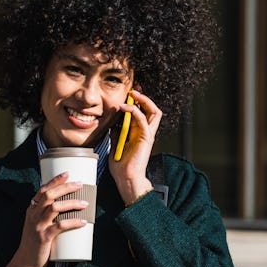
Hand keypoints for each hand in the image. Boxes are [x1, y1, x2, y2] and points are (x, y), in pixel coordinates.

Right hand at [11, 172, 87, 266]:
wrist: (25, 263)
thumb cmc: (35, 243)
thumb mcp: (37, 225)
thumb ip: (49, 216)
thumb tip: (70, 208)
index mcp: (31, 210)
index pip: (42, 190)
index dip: (55, 181)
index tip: (67, 174)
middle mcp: (33, 215)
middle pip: (49, 195)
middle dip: (65, 187)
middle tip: (80, 184)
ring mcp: (38, 226)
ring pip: (55, 208)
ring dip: (72, 203)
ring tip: (85, 204)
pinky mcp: (44, 238)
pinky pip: (60, 226)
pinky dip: (73, 222)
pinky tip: (83, 222)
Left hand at [108, 89, 161, 204]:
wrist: (125, 178)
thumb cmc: (121, 165)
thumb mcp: (115, 143)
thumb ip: (116, 132)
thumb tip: (112, 123)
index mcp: (139, 132)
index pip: (143, 112)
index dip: (138, 101)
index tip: (129, 92)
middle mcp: (145, 132)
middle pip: (152, 109)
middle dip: (143, 97)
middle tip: (134, 89)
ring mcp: (147, 135)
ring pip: (154, 111)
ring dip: (143, 100)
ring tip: (133, 94)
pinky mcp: (146, 138)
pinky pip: (143, 120)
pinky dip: (134, 111)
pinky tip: (124, 107)